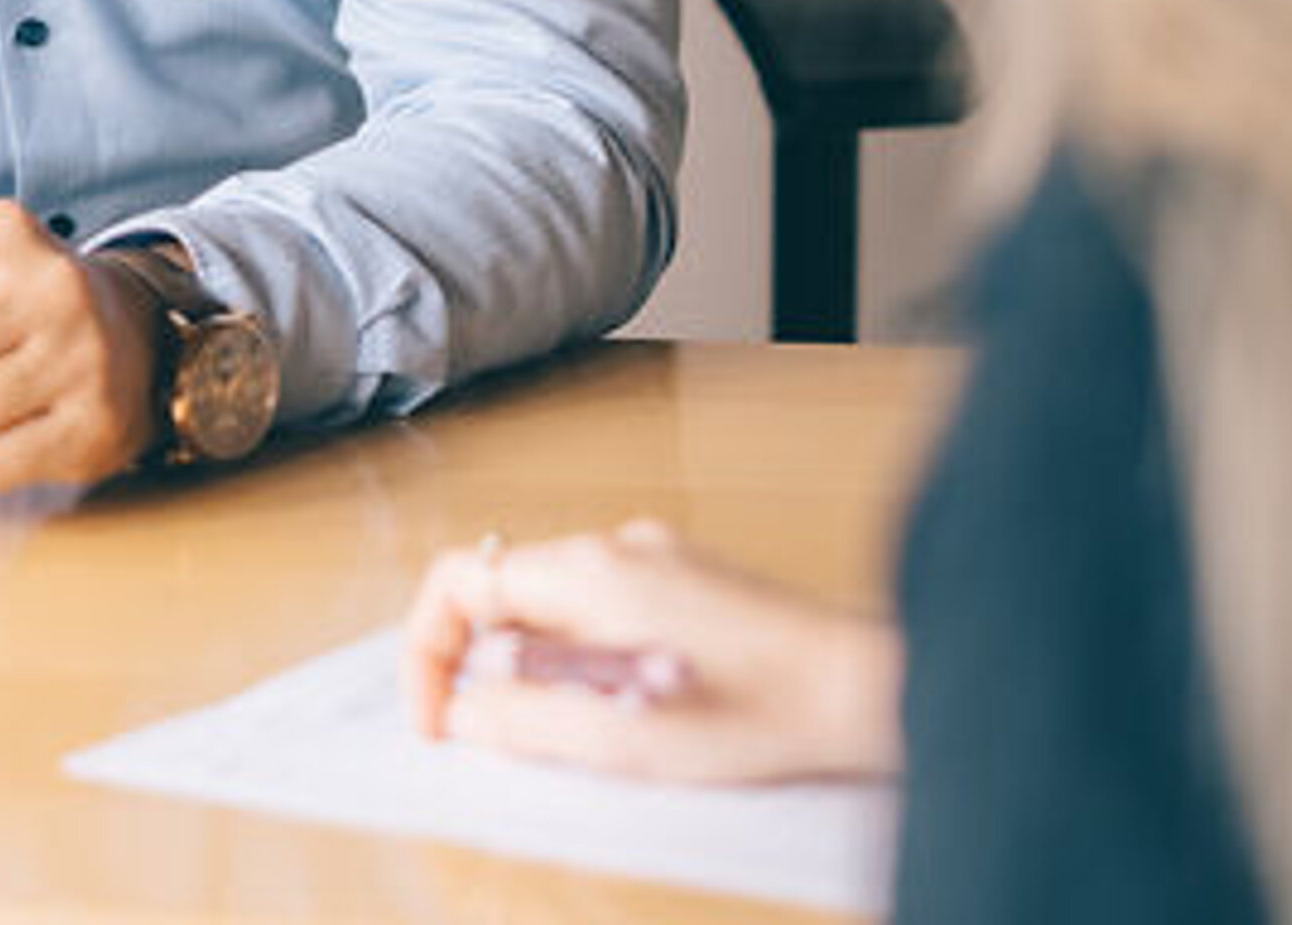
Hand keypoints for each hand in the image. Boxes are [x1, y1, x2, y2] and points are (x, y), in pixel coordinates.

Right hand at [406, 518, 901, 783]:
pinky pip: (602, 615)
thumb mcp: (624, 741)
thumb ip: (527, 723)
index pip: (459, 580)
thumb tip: (465, 711)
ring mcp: (651, 560)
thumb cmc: (762, 712)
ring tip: (584, 737)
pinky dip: (588, 665)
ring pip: (552, 610)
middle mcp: (612, 547)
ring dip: (541, 674)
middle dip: (484, 671)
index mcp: (586, 571)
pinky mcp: (683, 584)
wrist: (863, 690)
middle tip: (503, 742)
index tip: (437, 721)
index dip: (429, 651)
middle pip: (502, 594)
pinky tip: (633, 713)